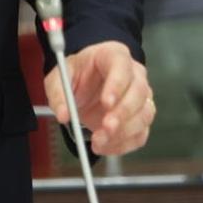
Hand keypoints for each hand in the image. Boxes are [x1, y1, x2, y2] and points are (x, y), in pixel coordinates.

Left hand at [42, 40, 154, 155]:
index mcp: (113, 55)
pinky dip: (124, 144)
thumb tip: (63, 114)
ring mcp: (141, 96)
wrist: (84, 87)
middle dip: (122, 113)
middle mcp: (134, 74)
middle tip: (105, 127)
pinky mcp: (140, 118)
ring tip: (99, 140)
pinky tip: (105, 146)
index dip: (117, 84)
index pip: (122, 65)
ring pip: (144, 114)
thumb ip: (58, 94)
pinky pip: (140, 134)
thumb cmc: (76, 76)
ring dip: (123, 132)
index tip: (106, 103)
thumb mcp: (58, 78)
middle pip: (139, 91)